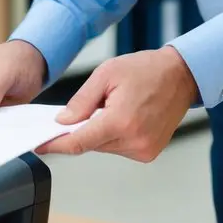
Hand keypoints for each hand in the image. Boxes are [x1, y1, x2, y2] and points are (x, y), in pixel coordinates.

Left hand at [39, 47, 199, 161]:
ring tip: (114, 108)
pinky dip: (113, 136)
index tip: (40, 145)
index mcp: (120, 121)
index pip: (78, 142)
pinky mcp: (149, 153)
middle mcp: (134, 140)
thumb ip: (81, 101)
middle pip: (90, 145)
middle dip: (80, 131)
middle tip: (84, 110)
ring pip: (104, 147)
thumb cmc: (147, 70)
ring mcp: (144, 149)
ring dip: (99, 132)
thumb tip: (62, 121)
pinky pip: (119, 148)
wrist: (181, 76)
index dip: (56, 145)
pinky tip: (124, 117)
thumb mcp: (107, 74)